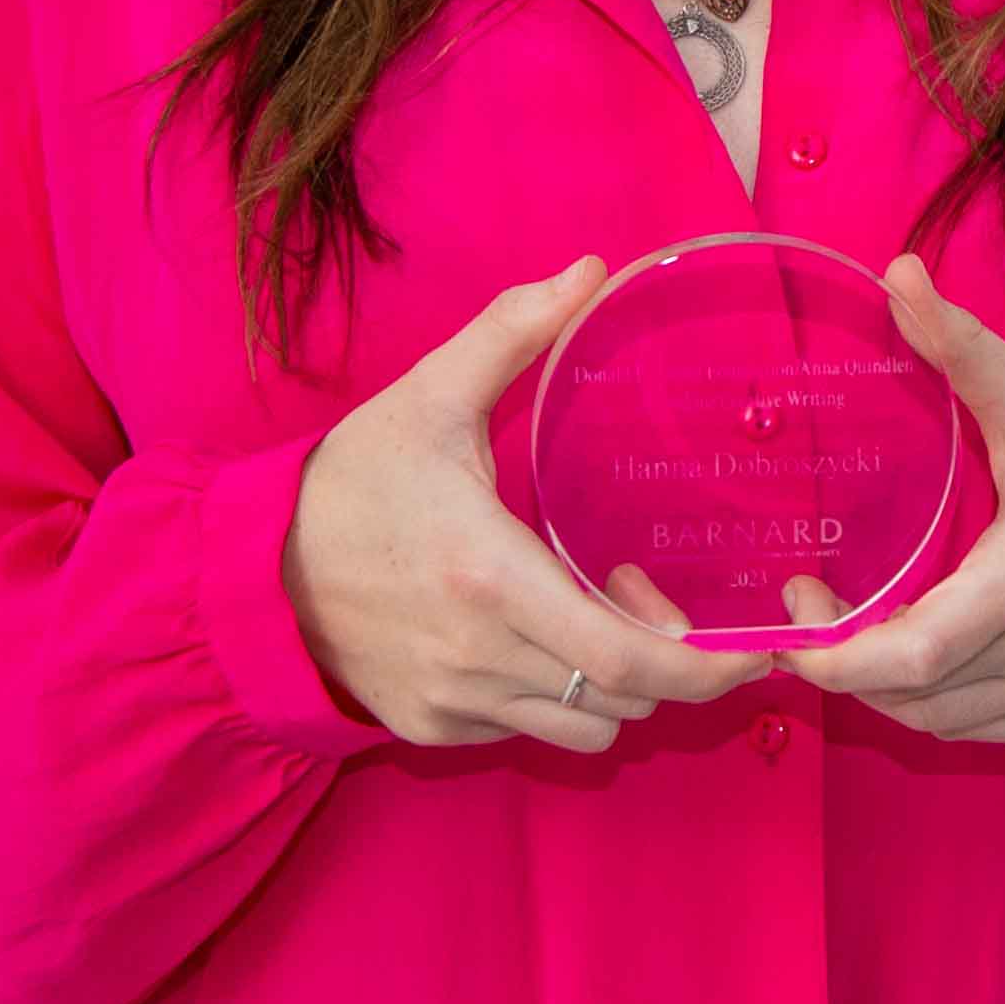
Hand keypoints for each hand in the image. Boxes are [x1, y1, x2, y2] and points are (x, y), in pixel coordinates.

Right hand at [281, 257, 751, 755]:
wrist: (253, 570)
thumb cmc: (350, 483)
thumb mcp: (429, 397)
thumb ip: (513, 333)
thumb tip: (590, 270)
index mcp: (491, 575)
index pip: (625, 656)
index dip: (704, 665)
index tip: (752, 646)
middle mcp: (480, 653)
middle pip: (624, 699)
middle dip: (677, 669)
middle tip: (683, 618)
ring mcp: (456, 700)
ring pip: (588, 729)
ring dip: (619, 689)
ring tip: (606, 624)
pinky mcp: (434, 727)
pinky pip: (530, 733)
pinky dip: (560, 702)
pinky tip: (543, 645)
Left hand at [781, 250, 1004, 745]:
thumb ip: (961, 345)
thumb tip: (896, 272)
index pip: (922, 651)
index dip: (843, 658)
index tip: (792, 623)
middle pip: (911, 692)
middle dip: (840, 662)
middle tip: (801, 612)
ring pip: (928, 718)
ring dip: (873, 686)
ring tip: (840, 629)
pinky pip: (958, 728)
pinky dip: (917, 700)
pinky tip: (900, 655)